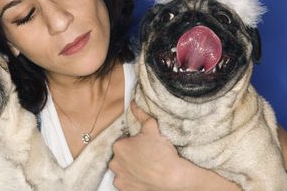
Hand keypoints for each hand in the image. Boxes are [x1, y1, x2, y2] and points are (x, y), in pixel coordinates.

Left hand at [109, 103, 240, 190]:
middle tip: (144, 156)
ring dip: (128, 167)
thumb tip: (133, 103)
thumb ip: (141, 114)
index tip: (143, 146)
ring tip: (144, 167)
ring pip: (121, 169)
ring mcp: (119, 177)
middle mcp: (114, 162)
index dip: (133, 143)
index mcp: (118, 146)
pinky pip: (124, 182)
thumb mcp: (152, 128)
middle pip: (120, 156)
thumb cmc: (162, 152)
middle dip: (128, 155)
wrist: (172, 176)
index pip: (122, 142)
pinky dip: (130, 179)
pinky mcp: (124, 188)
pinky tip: (141, 176)